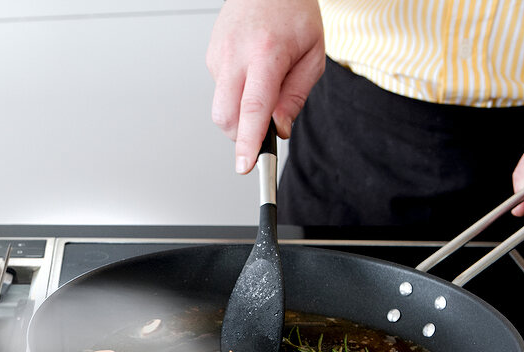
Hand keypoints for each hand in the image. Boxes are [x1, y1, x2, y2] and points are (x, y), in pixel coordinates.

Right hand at [206, 0, 324, 173]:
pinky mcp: (210, 57)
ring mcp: (218, 56)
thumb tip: (279, 129)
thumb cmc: (293, 12)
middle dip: (242, 135)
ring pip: (222, 108)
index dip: (248, 141)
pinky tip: (250, 74)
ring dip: (241, 114)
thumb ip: (296, 95)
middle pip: (226, 116)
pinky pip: (221, 92)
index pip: (253, 107)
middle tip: (263, 128)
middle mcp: (236, 54)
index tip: (245, 165)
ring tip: (262, 87)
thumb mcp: (312, 54)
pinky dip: (236, 95)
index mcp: (266, 53)